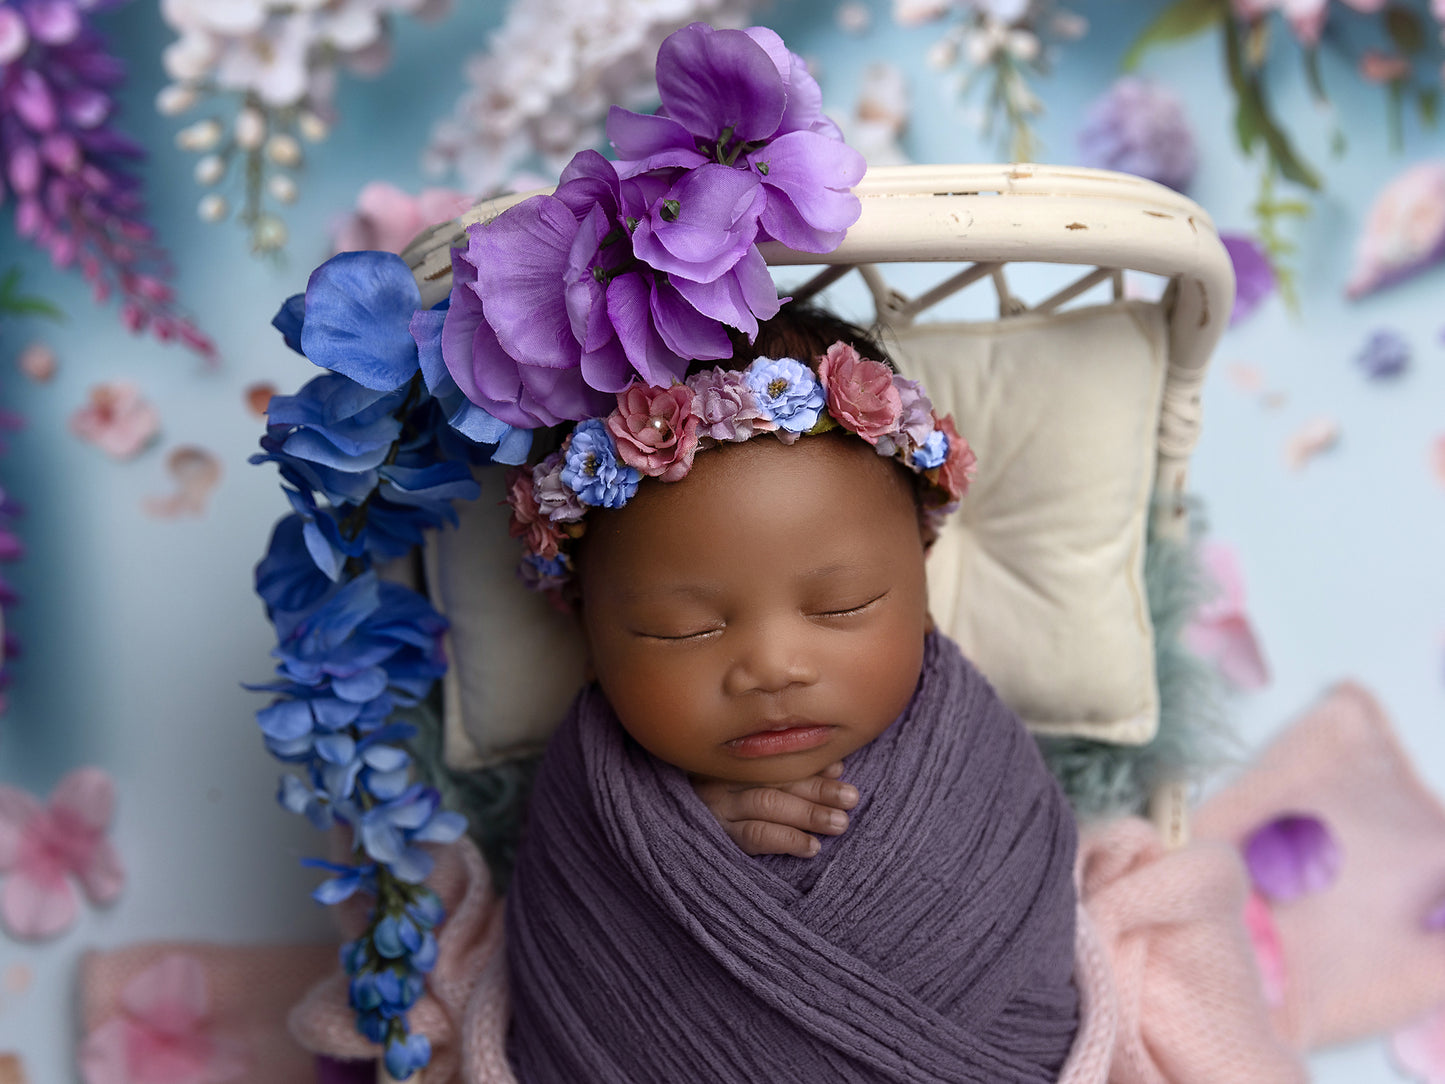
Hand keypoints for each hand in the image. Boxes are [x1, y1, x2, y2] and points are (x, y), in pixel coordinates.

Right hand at [691, 762, 859, 857]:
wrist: (663, 832)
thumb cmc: (716, 801)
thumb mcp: (746, 780)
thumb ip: (788, 773)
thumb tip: (836, 765)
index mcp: (732, 763)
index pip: (777, 762)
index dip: (811, 766)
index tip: (840, 768)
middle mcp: (724, 783)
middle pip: (777, 781)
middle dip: (817, 790)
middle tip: (850, 798)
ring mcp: (717, 811)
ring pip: (768, 805)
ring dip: (808, 815)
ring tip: (839, 823)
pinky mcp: (715, 838)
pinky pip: (754, 838)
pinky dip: (786, 840)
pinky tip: (811, 847)